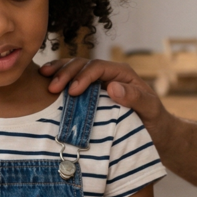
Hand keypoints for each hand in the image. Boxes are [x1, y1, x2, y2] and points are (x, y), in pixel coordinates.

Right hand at [40, 58, 166, 126]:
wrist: (154, 132)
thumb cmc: (154, 120)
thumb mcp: (150, 109)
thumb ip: (135, 98)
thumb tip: (112, 87)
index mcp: (122, 73)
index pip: (98, 67)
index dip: (84, 76)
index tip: (73, 91)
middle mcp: (108, 74)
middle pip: (83, 64)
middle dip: (66, 73)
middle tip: (52, 87)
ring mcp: (97, 82)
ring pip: (75, 69)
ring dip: (58, 71)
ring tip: (42, 76)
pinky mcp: (89, 93)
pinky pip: (72, 82)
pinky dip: (59, 79)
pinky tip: (45, 82)